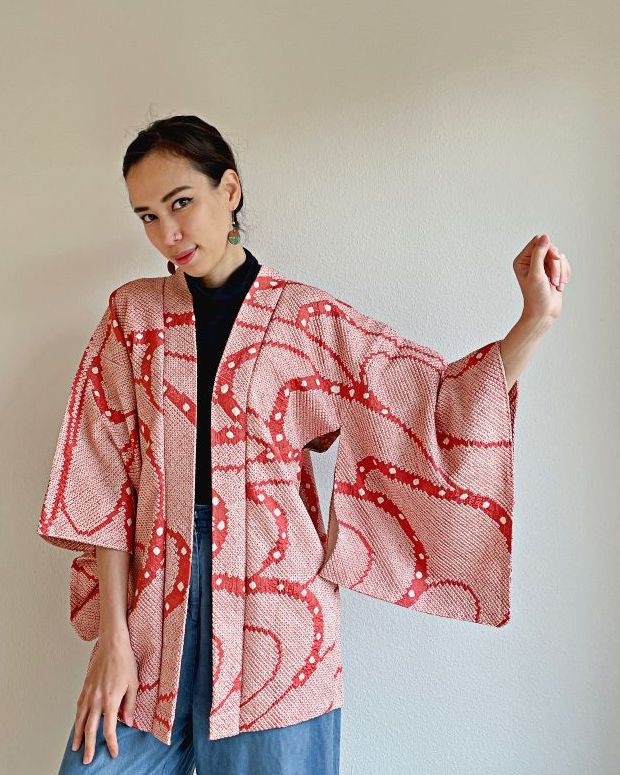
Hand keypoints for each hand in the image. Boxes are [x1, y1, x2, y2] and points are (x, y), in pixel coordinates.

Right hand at [71, 631, 137, 764]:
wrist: (113, 644)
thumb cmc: (125, 662)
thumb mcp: (134, 683)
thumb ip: (130, 705)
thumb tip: (127, 722)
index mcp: (111, 700)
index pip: (109, 729)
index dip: (110, 743)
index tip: (112, 753)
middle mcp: (97, 699)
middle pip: (90, 729)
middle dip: (88, 746)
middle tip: (87, 760)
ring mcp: (89, 693)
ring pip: (80, 719)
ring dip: (77, 735)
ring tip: (75, 747)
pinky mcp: (85, 687)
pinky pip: (79, 707)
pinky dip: (77, 718)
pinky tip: (77, 724)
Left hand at [513, 233, 571, 323]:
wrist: (544, 312)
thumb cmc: (536, 296)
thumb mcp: (536, 274)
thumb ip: (539, 254)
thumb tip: (544, 237)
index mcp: (522, 260)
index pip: (538, 241)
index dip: (548, 248)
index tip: (554, 258)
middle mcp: (531, 261)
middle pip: (550, 248)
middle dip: (555, 264)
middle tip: (553, 280)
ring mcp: (542, 266)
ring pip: (559, 257)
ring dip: (560, 272)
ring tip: (556, 285)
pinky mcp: (552, 270)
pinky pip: (564, 264)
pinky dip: (565, 274)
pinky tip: (559, 285)